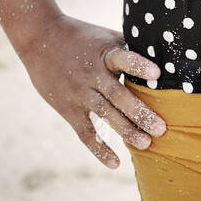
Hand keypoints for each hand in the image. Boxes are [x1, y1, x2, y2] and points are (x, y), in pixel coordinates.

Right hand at [18, 14, 166, 168]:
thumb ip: (128, 47)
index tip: (157, 73)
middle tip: (161, 128)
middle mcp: (92, 75)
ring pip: (105, 115)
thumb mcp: (105, 36)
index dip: (139, 65)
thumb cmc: (80, 36)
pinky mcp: (68, 109)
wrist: (39, 38)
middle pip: (118, 96)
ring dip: (126, 131)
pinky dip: (99, 149)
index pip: (123, 59)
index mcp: (104, 54)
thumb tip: (161, 54)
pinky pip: (85, 133)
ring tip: (146, 144)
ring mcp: (80, 94)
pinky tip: (115, 164)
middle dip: (140, 112)